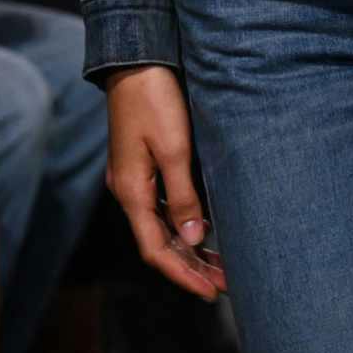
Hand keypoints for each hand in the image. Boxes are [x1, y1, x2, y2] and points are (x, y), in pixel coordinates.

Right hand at [106, 66, 228, 301]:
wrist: (136, 59)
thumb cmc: (155, 99)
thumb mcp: (174, 148)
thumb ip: (183, 196)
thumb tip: (193, 239)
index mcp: (131, 192)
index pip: (156, 249)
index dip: (183, 274)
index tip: (210, 292)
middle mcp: (129, 189)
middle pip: (159, 241)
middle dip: (190, 265)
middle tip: (223, 284)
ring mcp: (135, 176)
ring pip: (163, 224)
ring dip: (189, 245)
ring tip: (219, 264)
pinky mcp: (144, 162)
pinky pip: (164, 205)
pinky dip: (184, 221)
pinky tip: (203, 227)